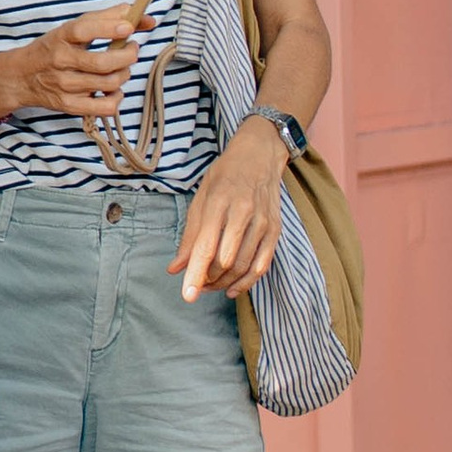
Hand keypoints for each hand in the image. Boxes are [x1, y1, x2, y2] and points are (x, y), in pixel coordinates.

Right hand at [0, 16, 143, 126]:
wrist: (21, 77)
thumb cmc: (53, 49)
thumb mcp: (73, 28)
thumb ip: (109, 18)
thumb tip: (143, 17)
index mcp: (61, 37)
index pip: (84, 30)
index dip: (109, 28)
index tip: (128, 27)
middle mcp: (61, 61)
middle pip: (103, 63)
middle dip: (127, 55)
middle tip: (132, 49)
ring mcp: (65, 86)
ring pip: (108, 83)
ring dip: (124, 74)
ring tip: (122, 67)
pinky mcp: (70, 106)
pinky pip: (104, 107)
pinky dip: (116, 98)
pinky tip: (113, 89)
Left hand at [172, 116, 288, 298]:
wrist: (260, 155)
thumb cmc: (225, 175)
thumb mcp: (201, 197)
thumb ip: (190, 235)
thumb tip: (175, 268)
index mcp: (219, 202)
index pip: (206, 246)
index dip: (196, 274)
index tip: (187, 296)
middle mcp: (243, 212)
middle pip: (225, 260)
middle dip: (208, 280)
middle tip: (196, 285)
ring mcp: (262, 222)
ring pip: (243, 265)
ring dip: (224, 282)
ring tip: (210, 285)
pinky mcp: (275, 230)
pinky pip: (262, 264)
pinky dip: (246, 281)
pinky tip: (231, 288)